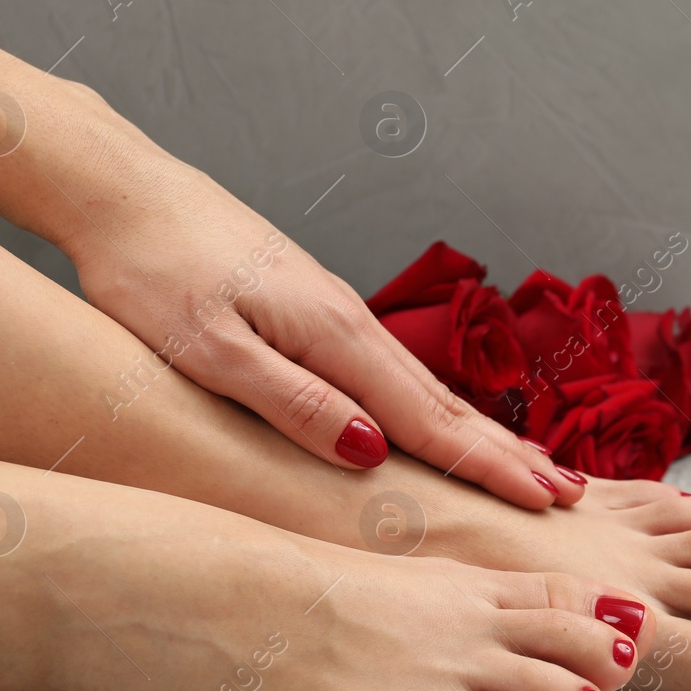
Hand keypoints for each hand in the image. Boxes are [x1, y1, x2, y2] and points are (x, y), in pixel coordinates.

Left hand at [68, 166, 584, 508]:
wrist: (123, 191)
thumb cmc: (151, 270)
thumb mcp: (209, 351)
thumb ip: (292, 402)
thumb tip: (372, 452)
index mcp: (332, 335)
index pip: (428, 418)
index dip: (489, 464)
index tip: (548, 499)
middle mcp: (348, 323)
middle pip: (441, 402)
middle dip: (506, 451)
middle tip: (567, 493)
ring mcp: (333, 314)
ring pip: (419, 388)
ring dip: (476, 432)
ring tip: (523, 465)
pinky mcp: (310, 313)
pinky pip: (387, 374)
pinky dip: (428, 408)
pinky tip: (431, 423)